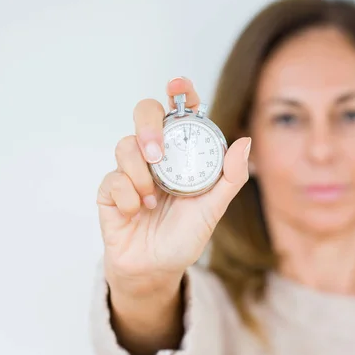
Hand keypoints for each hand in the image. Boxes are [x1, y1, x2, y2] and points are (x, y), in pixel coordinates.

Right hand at [96, 77, 250, 293]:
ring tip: (154, 200)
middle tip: (156, 153)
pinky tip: (138, 212)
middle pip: (144, 114)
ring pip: (124, 145)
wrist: (157, 269)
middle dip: (148, 126)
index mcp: (183, 153)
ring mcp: (130, 170)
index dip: (180, 93)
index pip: (180, 113)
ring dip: (139, 173)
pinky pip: (111, 179)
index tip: (178, 85)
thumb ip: (230, 177)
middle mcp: (156, 155)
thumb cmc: (186, 235)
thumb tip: (244, 141)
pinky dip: (127, 197)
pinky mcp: (109, 190)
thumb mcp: (214, 208)